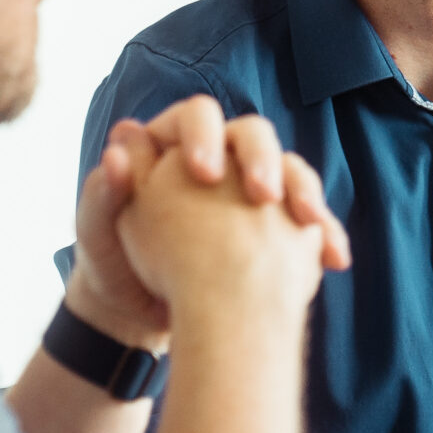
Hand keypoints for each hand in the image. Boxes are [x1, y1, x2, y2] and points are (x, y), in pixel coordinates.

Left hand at [116, 130, 336, 325]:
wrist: (141, 314)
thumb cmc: (112, 265)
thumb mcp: (97, 233)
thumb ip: (104, 192)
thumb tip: (119, 143)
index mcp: (172, 148)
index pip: (196, 117)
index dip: (203, 136)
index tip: (203, 172)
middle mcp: (218, 160)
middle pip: (252, 136)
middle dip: (262, 160)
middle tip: (262, 194)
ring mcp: (249, 191)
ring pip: (289, 171)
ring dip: (305, 191)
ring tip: (311, 222)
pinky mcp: (275, 224)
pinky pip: (310, 219)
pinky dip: (325, 235)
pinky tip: (334, 259)